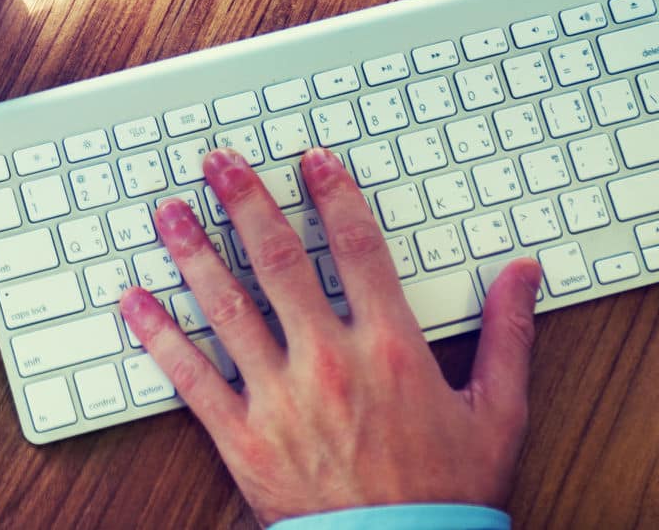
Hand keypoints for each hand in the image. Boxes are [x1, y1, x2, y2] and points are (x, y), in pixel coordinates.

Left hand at [117, 147, 539, 525]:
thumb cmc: (447, 496)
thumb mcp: (498, 413)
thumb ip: (508, 334)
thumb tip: (523, 272)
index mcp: (390, 348)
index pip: (356, 248)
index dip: (333, 196)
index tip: (311, 162)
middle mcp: (329, 361)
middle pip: (279, 261)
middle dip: (246, 203)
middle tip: (219, 162)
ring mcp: (280, 399)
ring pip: (227, 308)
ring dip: (193, 253)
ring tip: (169, 213)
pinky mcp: (243, 439)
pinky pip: (192, 378)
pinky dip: (159, 336)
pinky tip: (135, 301)